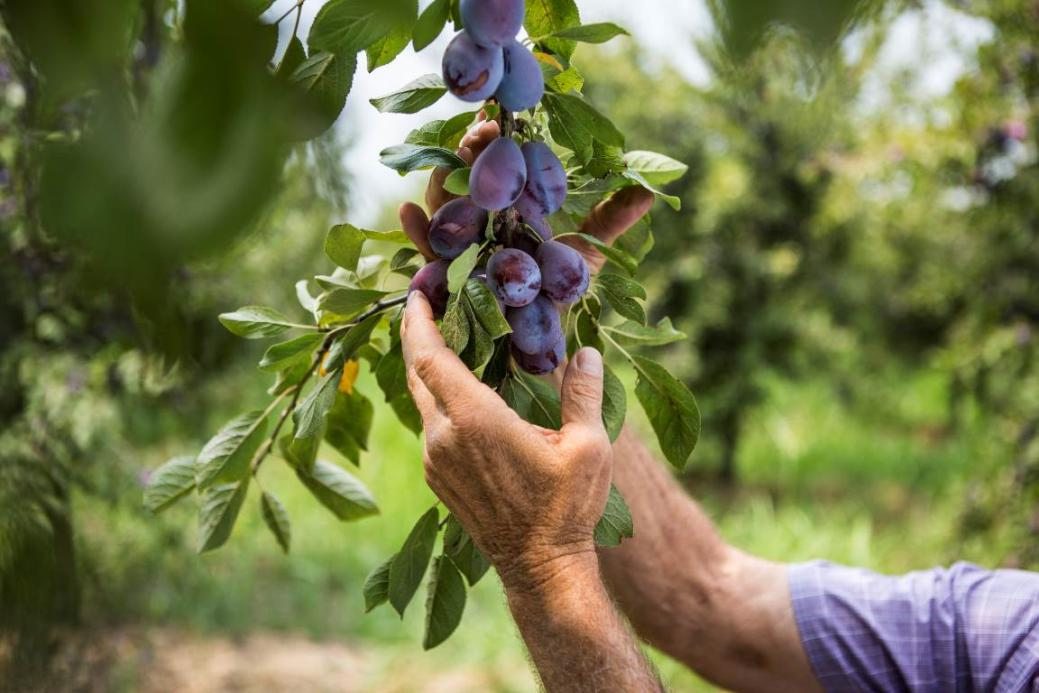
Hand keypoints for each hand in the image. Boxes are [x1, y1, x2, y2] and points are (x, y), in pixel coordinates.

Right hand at [399, 118, 654, 272]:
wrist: (545, 344)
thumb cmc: (560, 295)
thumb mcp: (587, 253)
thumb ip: (611, 219)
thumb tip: (653, 188)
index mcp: (509, 210)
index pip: (496, 165)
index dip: (495, 139)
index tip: (505, 116)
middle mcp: (480, 225)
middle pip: (465, 179)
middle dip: (471, 152)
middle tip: (486, 129)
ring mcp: (459, 250)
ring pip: (442, 208)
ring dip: (443, 182)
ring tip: (456, 160)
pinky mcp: (445, 279)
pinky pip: (424, 252)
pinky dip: (415, 232)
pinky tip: (407, 212)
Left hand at [401, 290, 612, 588]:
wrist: (540, 568)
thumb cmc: (566, 507)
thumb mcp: (588, 446)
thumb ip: (583, 392)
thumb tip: (586, 351)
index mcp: (474, 419)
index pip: (430, 356)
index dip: (419, 319)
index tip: (418, 289)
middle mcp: (444, 436)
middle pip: (416, 371)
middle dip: (418, 332)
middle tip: (429, 300)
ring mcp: (436, 459)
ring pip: (421, 399)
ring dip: (429, 365)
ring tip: (450, 336)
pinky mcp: (438, 476)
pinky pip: (429, 424)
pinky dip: (437, 395)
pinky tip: (460, 387)